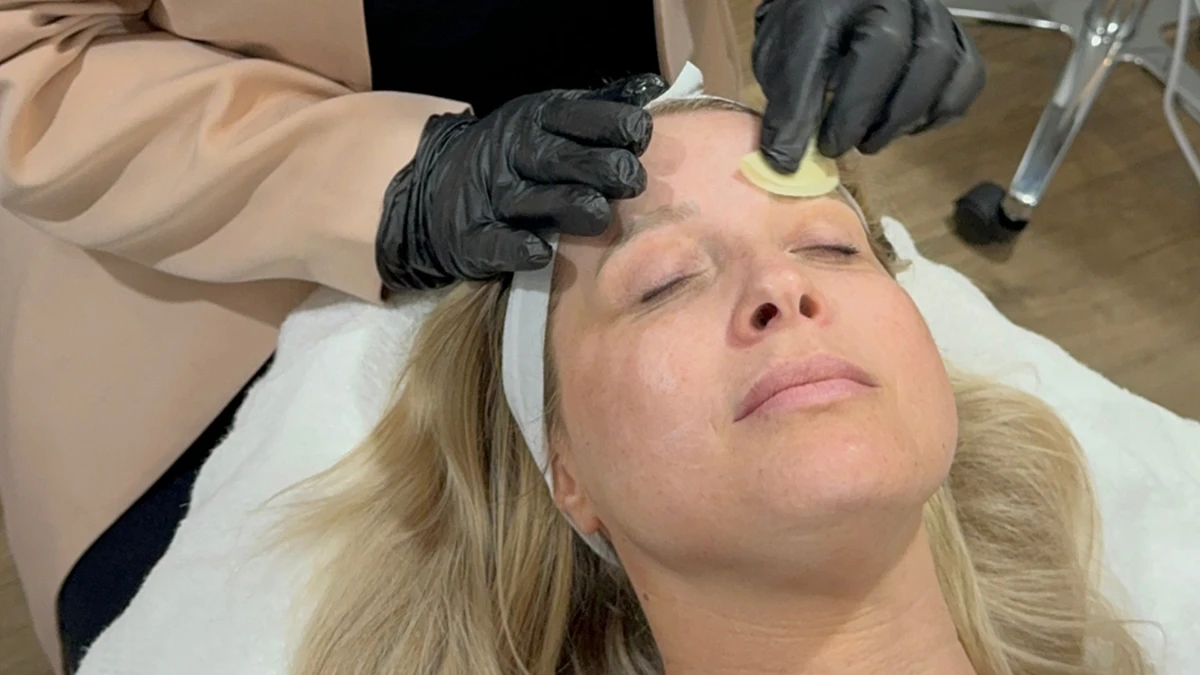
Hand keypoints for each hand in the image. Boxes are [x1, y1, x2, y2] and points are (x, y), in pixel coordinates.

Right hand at [375, 74, 667, 291]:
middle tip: (632, 179)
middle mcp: (512, 154)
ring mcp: (491, 196)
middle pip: (556, 157)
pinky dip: (517, 247)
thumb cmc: (520, 156)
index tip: (640, 133)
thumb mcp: (553, 120)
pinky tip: (541, 251)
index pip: (574, 114)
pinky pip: (496, 243)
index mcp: (535, 120)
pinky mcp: (474, 237)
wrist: (440, 190)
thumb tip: (652, 88)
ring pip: (530, 200)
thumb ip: (602, 108)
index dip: (610, 122)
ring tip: (599, 212)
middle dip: (598, 166)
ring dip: (567, 205)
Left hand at [752, 0, 984, 170]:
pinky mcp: (954, 33)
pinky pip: (967, 72)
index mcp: (828, 0)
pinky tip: (909, 126)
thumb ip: (784, 108)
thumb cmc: (808, 35)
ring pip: (938, 59)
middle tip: (841, 146)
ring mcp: (926, 10)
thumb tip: (785, 166)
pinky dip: (943, 110)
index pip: (822, 46)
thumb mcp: (780, 64)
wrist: (839, 8)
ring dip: (905, 115)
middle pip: (890, 47)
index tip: (813, 150)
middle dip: (864, 112)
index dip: (815, 108)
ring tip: (872, 140)